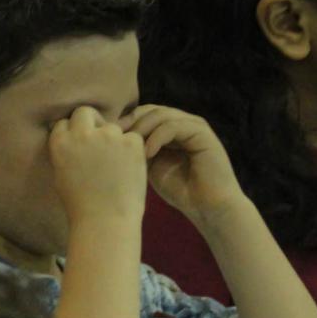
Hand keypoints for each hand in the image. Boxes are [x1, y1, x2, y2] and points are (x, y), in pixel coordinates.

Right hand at [49, 106, 146, 226]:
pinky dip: (133, 151)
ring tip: (117, 167)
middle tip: (100, 142)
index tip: (81, 145)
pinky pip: (133, 138)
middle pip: (85, 112)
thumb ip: (66, 152)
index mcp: (60, 143)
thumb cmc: (81, 206)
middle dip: (92, 123)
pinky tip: (129, 169)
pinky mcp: (131, 142)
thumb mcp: (61, 175)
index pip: (64, 122)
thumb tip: (71, 137)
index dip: (73, 132)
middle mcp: (82, 134)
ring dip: (115, 140)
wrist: (105, 222)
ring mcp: (108, 136)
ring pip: (113, 127)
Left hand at [121, 104, 245, 224]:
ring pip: (162, 115)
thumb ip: (138, 152)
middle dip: (131, 122)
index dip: (126, 123)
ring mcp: (193, 125)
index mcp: (171, 130)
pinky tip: (147, 153)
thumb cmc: (182, 192)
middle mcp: (183, 123)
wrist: (209, 207)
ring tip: (129, 147)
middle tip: (115, 136)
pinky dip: (157, 138)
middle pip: (151, 110)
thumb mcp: (151, 168)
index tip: (107, 138)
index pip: (144, 115)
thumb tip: (114, 142)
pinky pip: (174, 126)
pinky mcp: (202, 133)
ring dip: (142, 129)